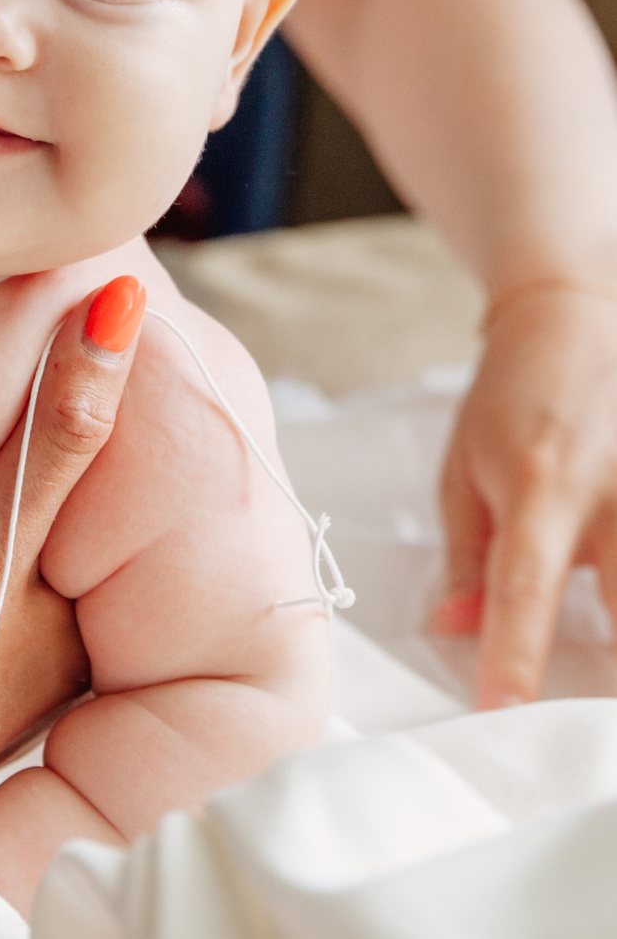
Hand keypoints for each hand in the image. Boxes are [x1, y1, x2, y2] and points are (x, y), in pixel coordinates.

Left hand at [436, 284, 616, 706]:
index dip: (515, 657)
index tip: (502, 714)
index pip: (524, 589)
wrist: (571, 319)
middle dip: (614, 675)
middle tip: (585, 735)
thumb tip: (454, 632)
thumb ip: (465, 558)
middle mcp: (613, 493)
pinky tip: (616, 612)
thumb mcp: (463, 470)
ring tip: (598, 701)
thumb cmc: (507, 402)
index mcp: (538, 487)